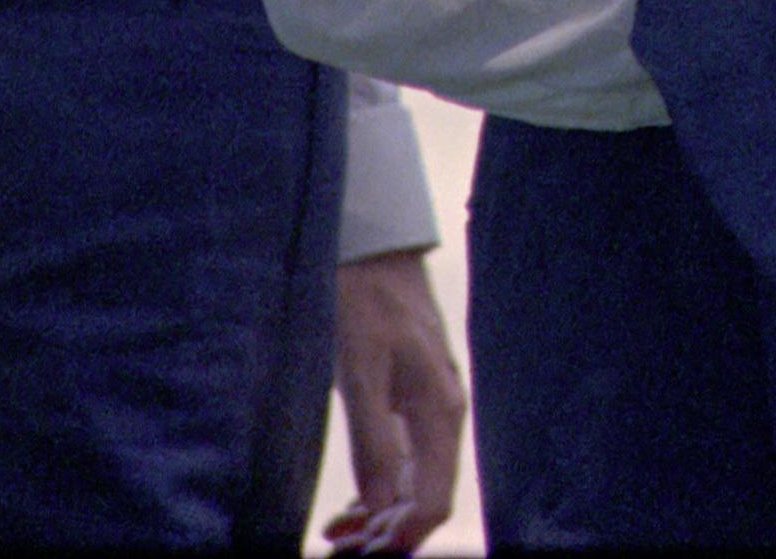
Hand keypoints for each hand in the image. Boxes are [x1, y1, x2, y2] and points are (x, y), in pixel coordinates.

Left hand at [324, 249, 466, 554]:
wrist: (371, 247)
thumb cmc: (363, 299)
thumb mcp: (360, 368)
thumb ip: (373, 440)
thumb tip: (378, 508)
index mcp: (439, 412)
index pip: (433, 500)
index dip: (400, 538)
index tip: (360, 555)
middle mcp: (442, 417)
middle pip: (425, 500)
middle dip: (385, 536)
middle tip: (335, 550)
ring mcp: (428, 411)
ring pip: (412, 487)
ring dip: (378, 520)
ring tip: (334, 538)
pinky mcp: (410, 404)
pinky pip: (402, 465)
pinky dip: (377, 494)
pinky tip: (348, 509)